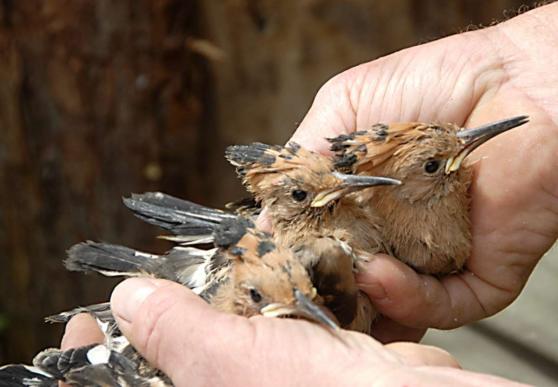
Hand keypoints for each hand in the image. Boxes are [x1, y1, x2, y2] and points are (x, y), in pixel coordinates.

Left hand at [99, 277, 522, 385]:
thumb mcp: (234, 366)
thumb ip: (177, 330)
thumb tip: (131, 301)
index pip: (133, 381)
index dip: (100, 353)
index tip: (87, 319)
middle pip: (173, 355)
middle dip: (157, 317)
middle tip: (135, 289)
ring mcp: (268, 374)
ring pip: (222, 329)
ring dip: (213, 297)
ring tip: (193, 270)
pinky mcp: (304, 353)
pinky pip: (267, 314)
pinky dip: (260, 291)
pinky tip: (257, 272)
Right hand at [277, 3, 557, 339]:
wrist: (519, 83)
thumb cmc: (433, 83)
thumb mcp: (345, 109)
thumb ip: (305, 159)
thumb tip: (267, 216)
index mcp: (361, 199)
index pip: (320, 240)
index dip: (296, 255)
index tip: (274, 264)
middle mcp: (393, 232)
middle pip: (350, 281)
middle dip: (325, 290)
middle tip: (303, 291)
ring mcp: (433, 255)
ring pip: (389, 307)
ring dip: (360, 303)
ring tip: (345, 280)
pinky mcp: (476, 273)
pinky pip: (439, 306)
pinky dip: (407, 301)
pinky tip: (383, 276)